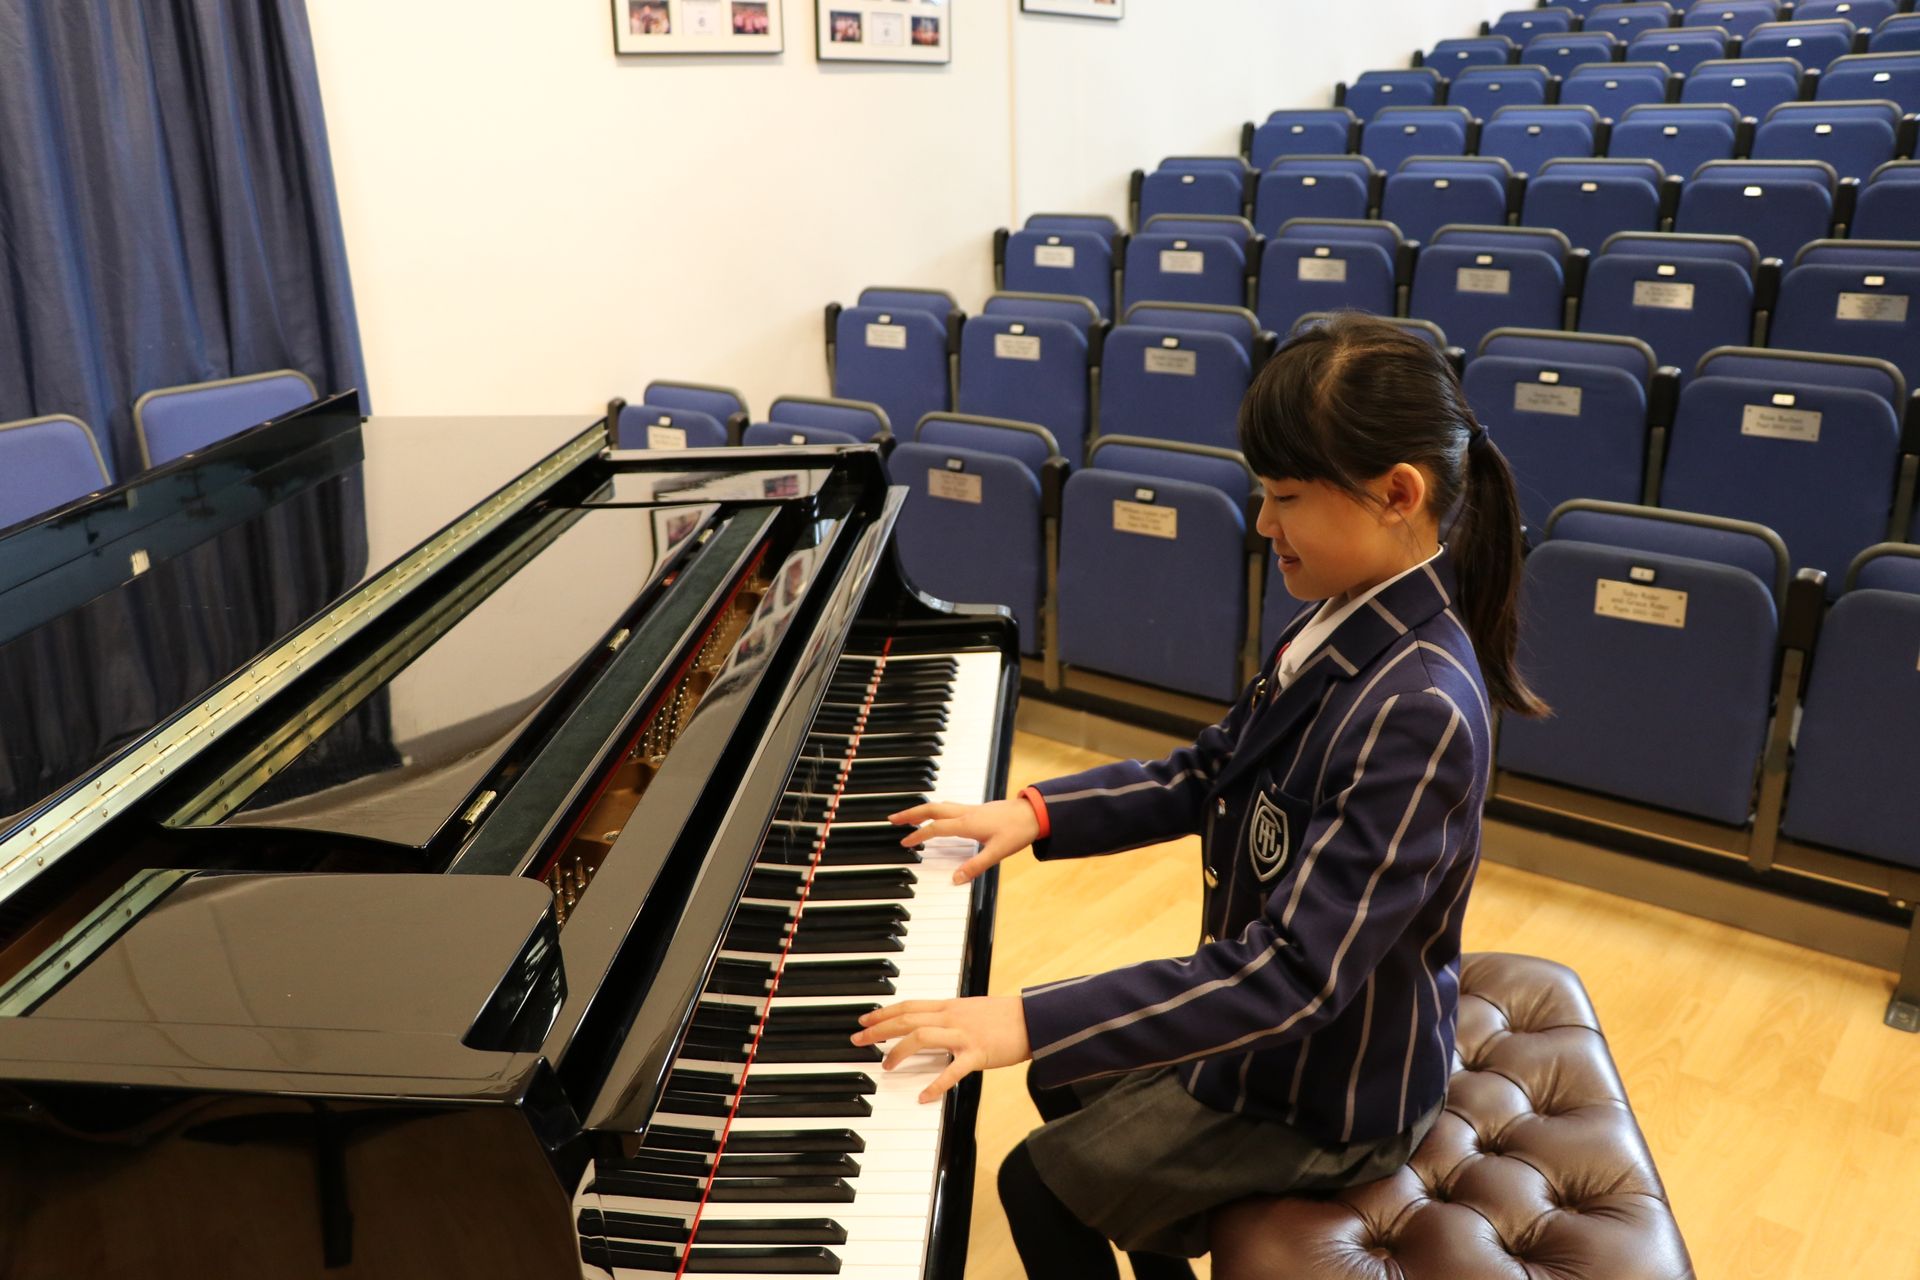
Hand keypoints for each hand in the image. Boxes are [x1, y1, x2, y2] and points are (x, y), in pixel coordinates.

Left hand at [850, 995, 1031, 1103]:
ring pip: (922, 1037)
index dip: (884, 1012)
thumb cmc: (1005, 1016)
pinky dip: (936, 1084)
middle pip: (907, 1019)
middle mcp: (952, 1016)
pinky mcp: (978, 1054)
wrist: (1035, 1018)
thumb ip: (950, 1015)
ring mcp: (964, 1034)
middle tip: (857, 1040)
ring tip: (885, 1066)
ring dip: (899, 1051)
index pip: (909, 1005)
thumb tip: (930, 1022)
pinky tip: (923, 1096)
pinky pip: (953, 1070)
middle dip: (879, 1029)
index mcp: (950, 1005)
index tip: (864, 1020)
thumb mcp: (972, 1008)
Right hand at [889, 798, 1039, 884]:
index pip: (935, 828)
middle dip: (910, 813)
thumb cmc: (1018, 830)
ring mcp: (971, 809)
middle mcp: (966, 813)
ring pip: (940, 805)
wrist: (1035, 813)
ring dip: (922, 809)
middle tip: (893, 818)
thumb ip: (975, 866)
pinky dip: (936, 809)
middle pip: (931, 808)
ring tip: (909, 816)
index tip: (904, 843)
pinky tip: (937, 816)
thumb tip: (955, 879)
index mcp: (967, 823)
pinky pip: (949, 806)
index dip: (918, 836)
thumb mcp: (997, 853)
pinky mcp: (977, 809)